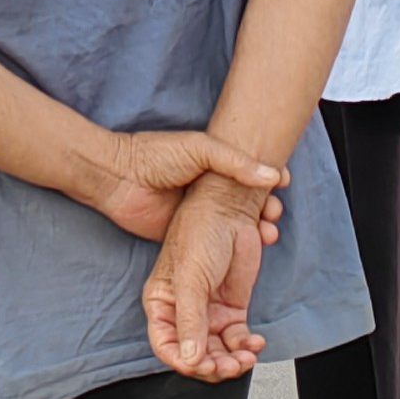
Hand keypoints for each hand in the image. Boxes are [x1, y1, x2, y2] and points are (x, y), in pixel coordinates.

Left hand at [81, 128, 282, 244]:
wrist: (117, 178)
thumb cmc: (154, 156)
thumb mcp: (200, 148)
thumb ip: (236, 161)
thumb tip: (272, 175)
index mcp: (213, 168)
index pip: (249, 176)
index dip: (268, 183)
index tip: (283, 186)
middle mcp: (208, 192)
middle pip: (247, 204)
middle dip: (266, 210)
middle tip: (273, 214)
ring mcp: (198, 217)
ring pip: (235, 227)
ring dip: (255, 231)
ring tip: (267, 233)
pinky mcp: (185, 238)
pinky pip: (215, 246)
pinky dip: (233, 250)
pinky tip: (248, 250)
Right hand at [143, 175, 275, 381]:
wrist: (230, 210)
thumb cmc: (200, 234)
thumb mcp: (191, 281)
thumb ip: (190, 322)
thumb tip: (191, 360)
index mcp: (161, 304)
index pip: (166, 345)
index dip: (183, 362)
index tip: (203, 367)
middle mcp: (183, 311)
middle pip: (195, 354)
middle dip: (213, 365)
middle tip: (230, 366)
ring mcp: (208, 311)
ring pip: (218, 351)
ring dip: (232, 360)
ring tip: (246, 357)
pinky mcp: (231, 308)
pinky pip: (237, 338)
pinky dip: (246, 346)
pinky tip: (255, 343)